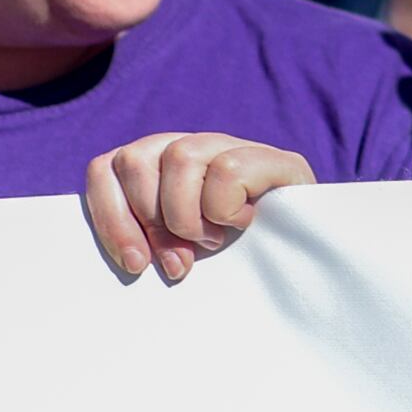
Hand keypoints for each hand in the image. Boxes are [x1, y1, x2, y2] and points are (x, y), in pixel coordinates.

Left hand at [83, 132, 313, 283]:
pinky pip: (228, 169)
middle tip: (179, 262)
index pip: (104, 170)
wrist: (308, 264)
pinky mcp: (274, 159)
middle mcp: (185, 146)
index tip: (133, 264)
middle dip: (151, 223)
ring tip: (212, 240)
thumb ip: (145, 240)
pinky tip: (243, 223)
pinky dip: (226, 206)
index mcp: (152, 166)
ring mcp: (228, 146)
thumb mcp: (175, 251)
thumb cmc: (230, 263)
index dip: (110, 217)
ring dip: (188, 215)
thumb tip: (128, 259)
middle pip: (133, 160)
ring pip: (180, 157)